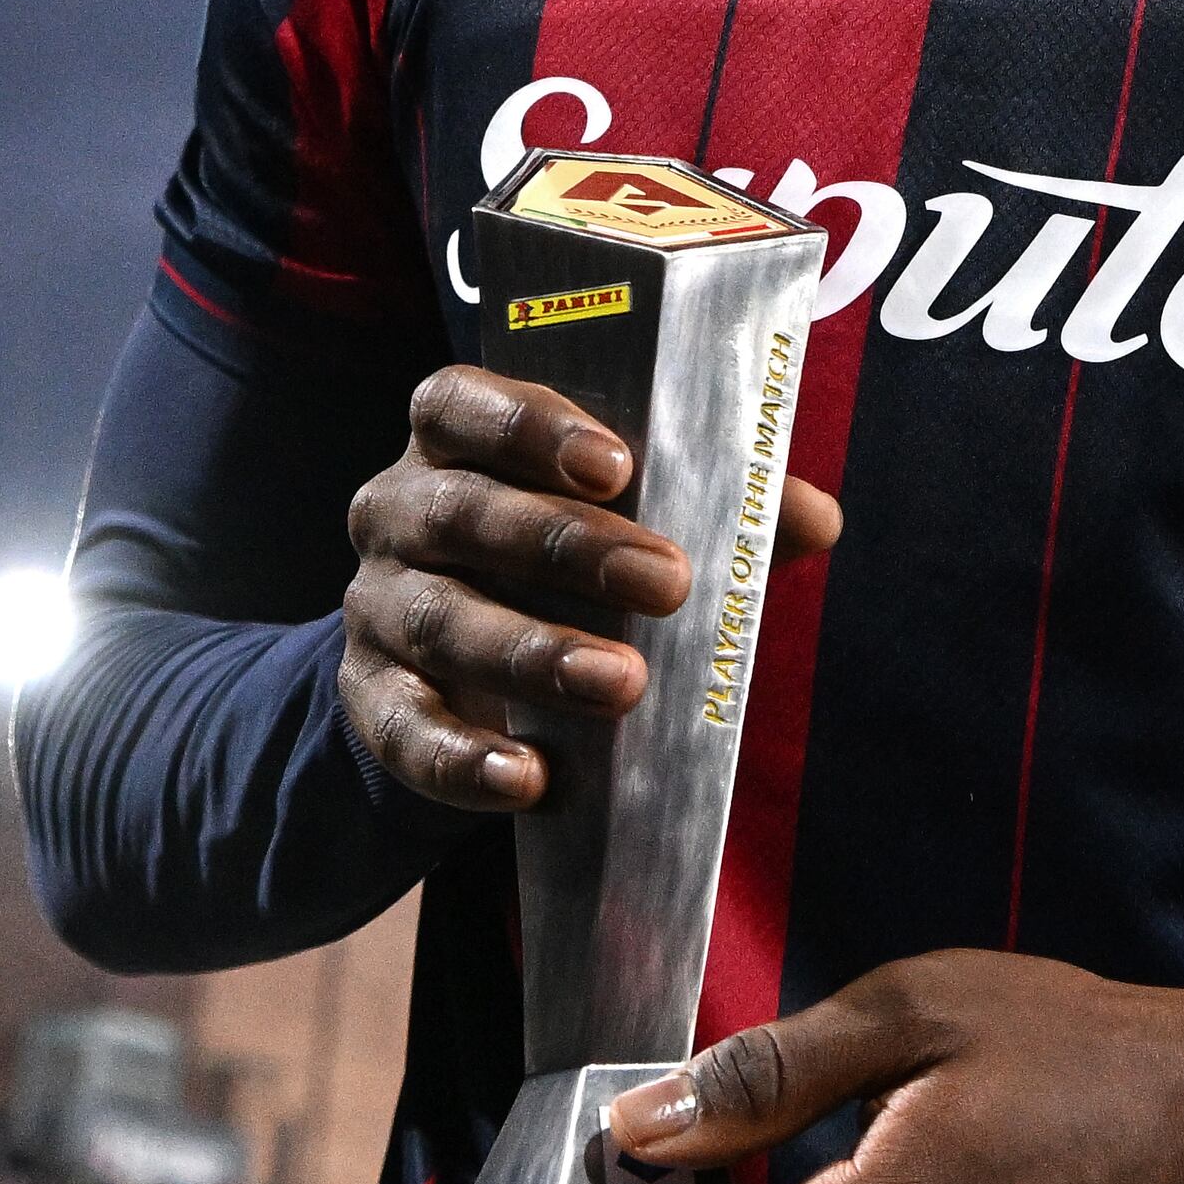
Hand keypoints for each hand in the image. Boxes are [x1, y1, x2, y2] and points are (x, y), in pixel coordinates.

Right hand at [340, 364, 842, 809]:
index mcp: (453, 441)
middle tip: (669, 583)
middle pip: (466, 514)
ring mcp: (377, 607)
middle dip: (567, 547)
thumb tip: (814, 516)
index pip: (464, 406)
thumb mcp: (623, 523)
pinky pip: (405, 729)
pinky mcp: (369, 700)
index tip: (616, 464)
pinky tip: (530, 777)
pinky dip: (464, 757)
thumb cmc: (557, 566)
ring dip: (532, 653)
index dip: (532, 427)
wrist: (450, 673)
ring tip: (622, 686)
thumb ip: (713, 508)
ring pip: (440, 620)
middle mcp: (398, 511)